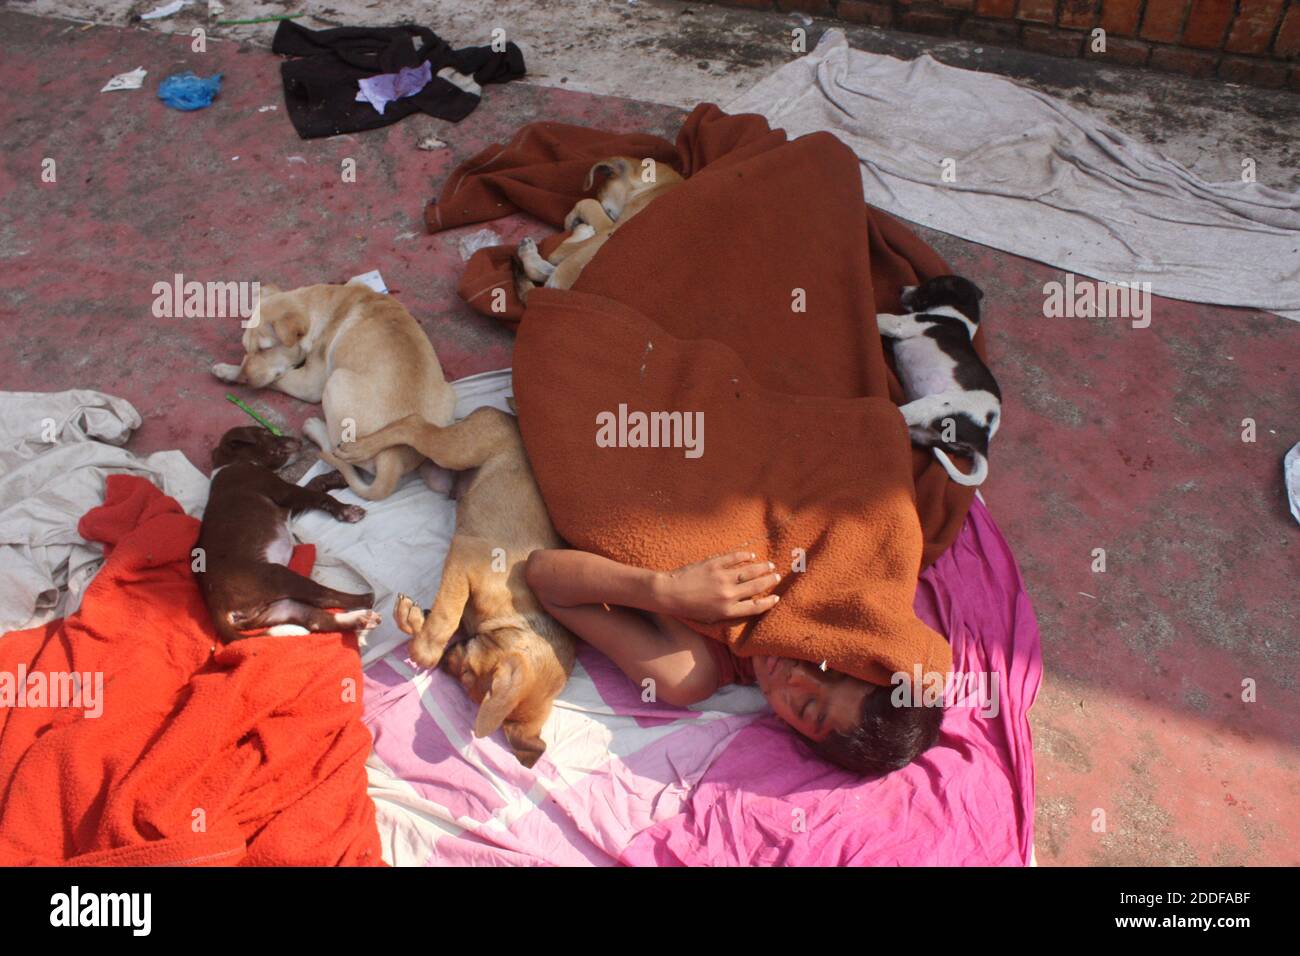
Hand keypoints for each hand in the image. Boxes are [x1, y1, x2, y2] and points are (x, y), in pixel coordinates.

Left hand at [658, 551, 780, 622]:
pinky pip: (734, 558)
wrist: (669, 593)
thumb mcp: (711, 617)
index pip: (756, 607)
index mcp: (728, 611)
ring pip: (749, 571)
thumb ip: (729, 611)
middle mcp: (728, 595)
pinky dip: (745, 556)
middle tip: (777, 576)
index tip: (776, 597)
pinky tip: (751, 555)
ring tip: (770, 566)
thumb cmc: (689, 608)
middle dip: (769, 581)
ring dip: (762, 568)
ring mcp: (722, 578)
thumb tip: (745, 603)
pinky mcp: (714, 564)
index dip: (769, 602)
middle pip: (756, 587)